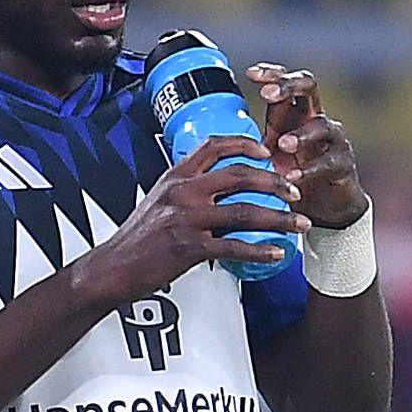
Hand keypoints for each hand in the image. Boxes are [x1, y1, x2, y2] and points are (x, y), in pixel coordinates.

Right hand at [68, 135, 294, 306]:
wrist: (113, 268)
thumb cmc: (136, 239)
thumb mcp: (159, 203)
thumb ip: (188, 193)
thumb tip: (218, 195)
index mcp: (175, 177)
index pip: (214, 146)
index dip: (244, 143)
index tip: (265, 151)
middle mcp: (182, 192)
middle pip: (239, 174)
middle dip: (274, 181)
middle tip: (294, 190)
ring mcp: (186, 218)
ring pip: (245, 211)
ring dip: (279, 217)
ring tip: (299, 223)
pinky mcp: (189, 247)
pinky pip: (234, 247)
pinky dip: (260, 251)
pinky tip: (276, 253)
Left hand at [248, 62, 366, 229]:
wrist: (322, 209)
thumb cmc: (290, 177)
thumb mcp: (265, 157)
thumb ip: (245, 144)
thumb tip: (204, 140)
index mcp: (292, 113)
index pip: (284, 81)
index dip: (270, 73)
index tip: (250, 73)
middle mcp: (314, 118)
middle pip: (308, 86)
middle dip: (288, 85)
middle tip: (268, 94)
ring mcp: (333, 140)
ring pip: (321, 125)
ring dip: (300, 133)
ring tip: (282, 144)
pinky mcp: (343, 165)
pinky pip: (328, 162)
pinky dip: (310, 170)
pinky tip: (294, 178)